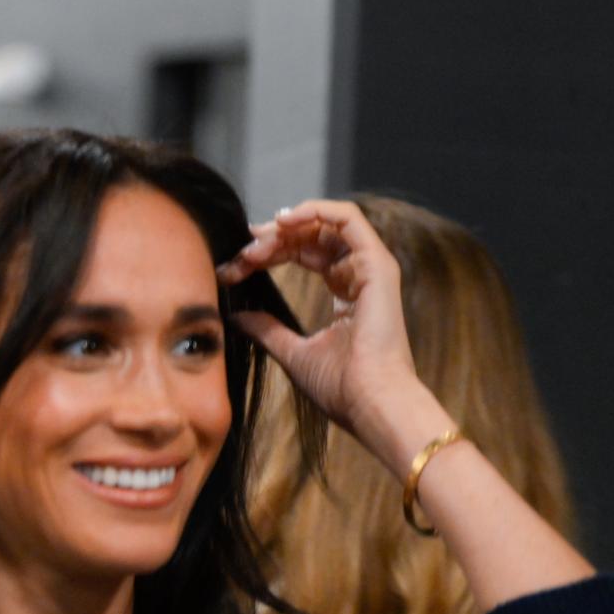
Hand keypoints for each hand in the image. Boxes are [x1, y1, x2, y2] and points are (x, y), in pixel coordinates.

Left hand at [217, 199, 447, 464]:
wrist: (369, 402)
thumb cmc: (340, 387)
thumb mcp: (291, 352)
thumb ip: (266, 329)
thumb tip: (236, 316)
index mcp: (346, 294)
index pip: (306, 256)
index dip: (269, 253)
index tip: (236, 265)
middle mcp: (361, 276)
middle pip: (312, 237)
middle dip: (271, 239)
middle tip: (241, 252)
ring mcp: (372, 268)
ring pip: (326, 225)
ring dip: (286, 227)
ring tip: (256, 242)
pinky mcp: (377, 265)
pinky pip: (348, 219)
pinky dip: (315, 211)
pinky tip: (283, 221)